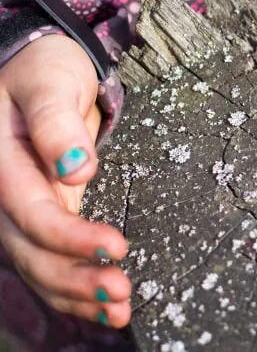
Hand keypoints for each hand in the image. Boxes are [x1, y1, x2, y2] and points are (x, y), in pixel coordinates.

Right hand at [0, 35, 129, 326]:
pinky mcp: (44, 214)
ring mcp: (22, 209)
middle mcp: (5, 194)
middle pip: (31, 251)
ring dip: (76, 293)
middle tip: (122, 291)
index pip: (31, 212)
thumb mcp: (51, 82)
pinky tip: (105, 306)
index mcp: (0, 163)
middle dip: (76, 277)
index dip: (71, 236)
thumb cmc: (46, 69)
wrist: (40, 69)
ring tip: (121, 310)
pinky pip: (50, 259)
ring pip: (38, 265)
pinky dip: (74, 286)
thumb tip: (79, 168)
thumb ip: (58, 122)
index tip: (117, 246)